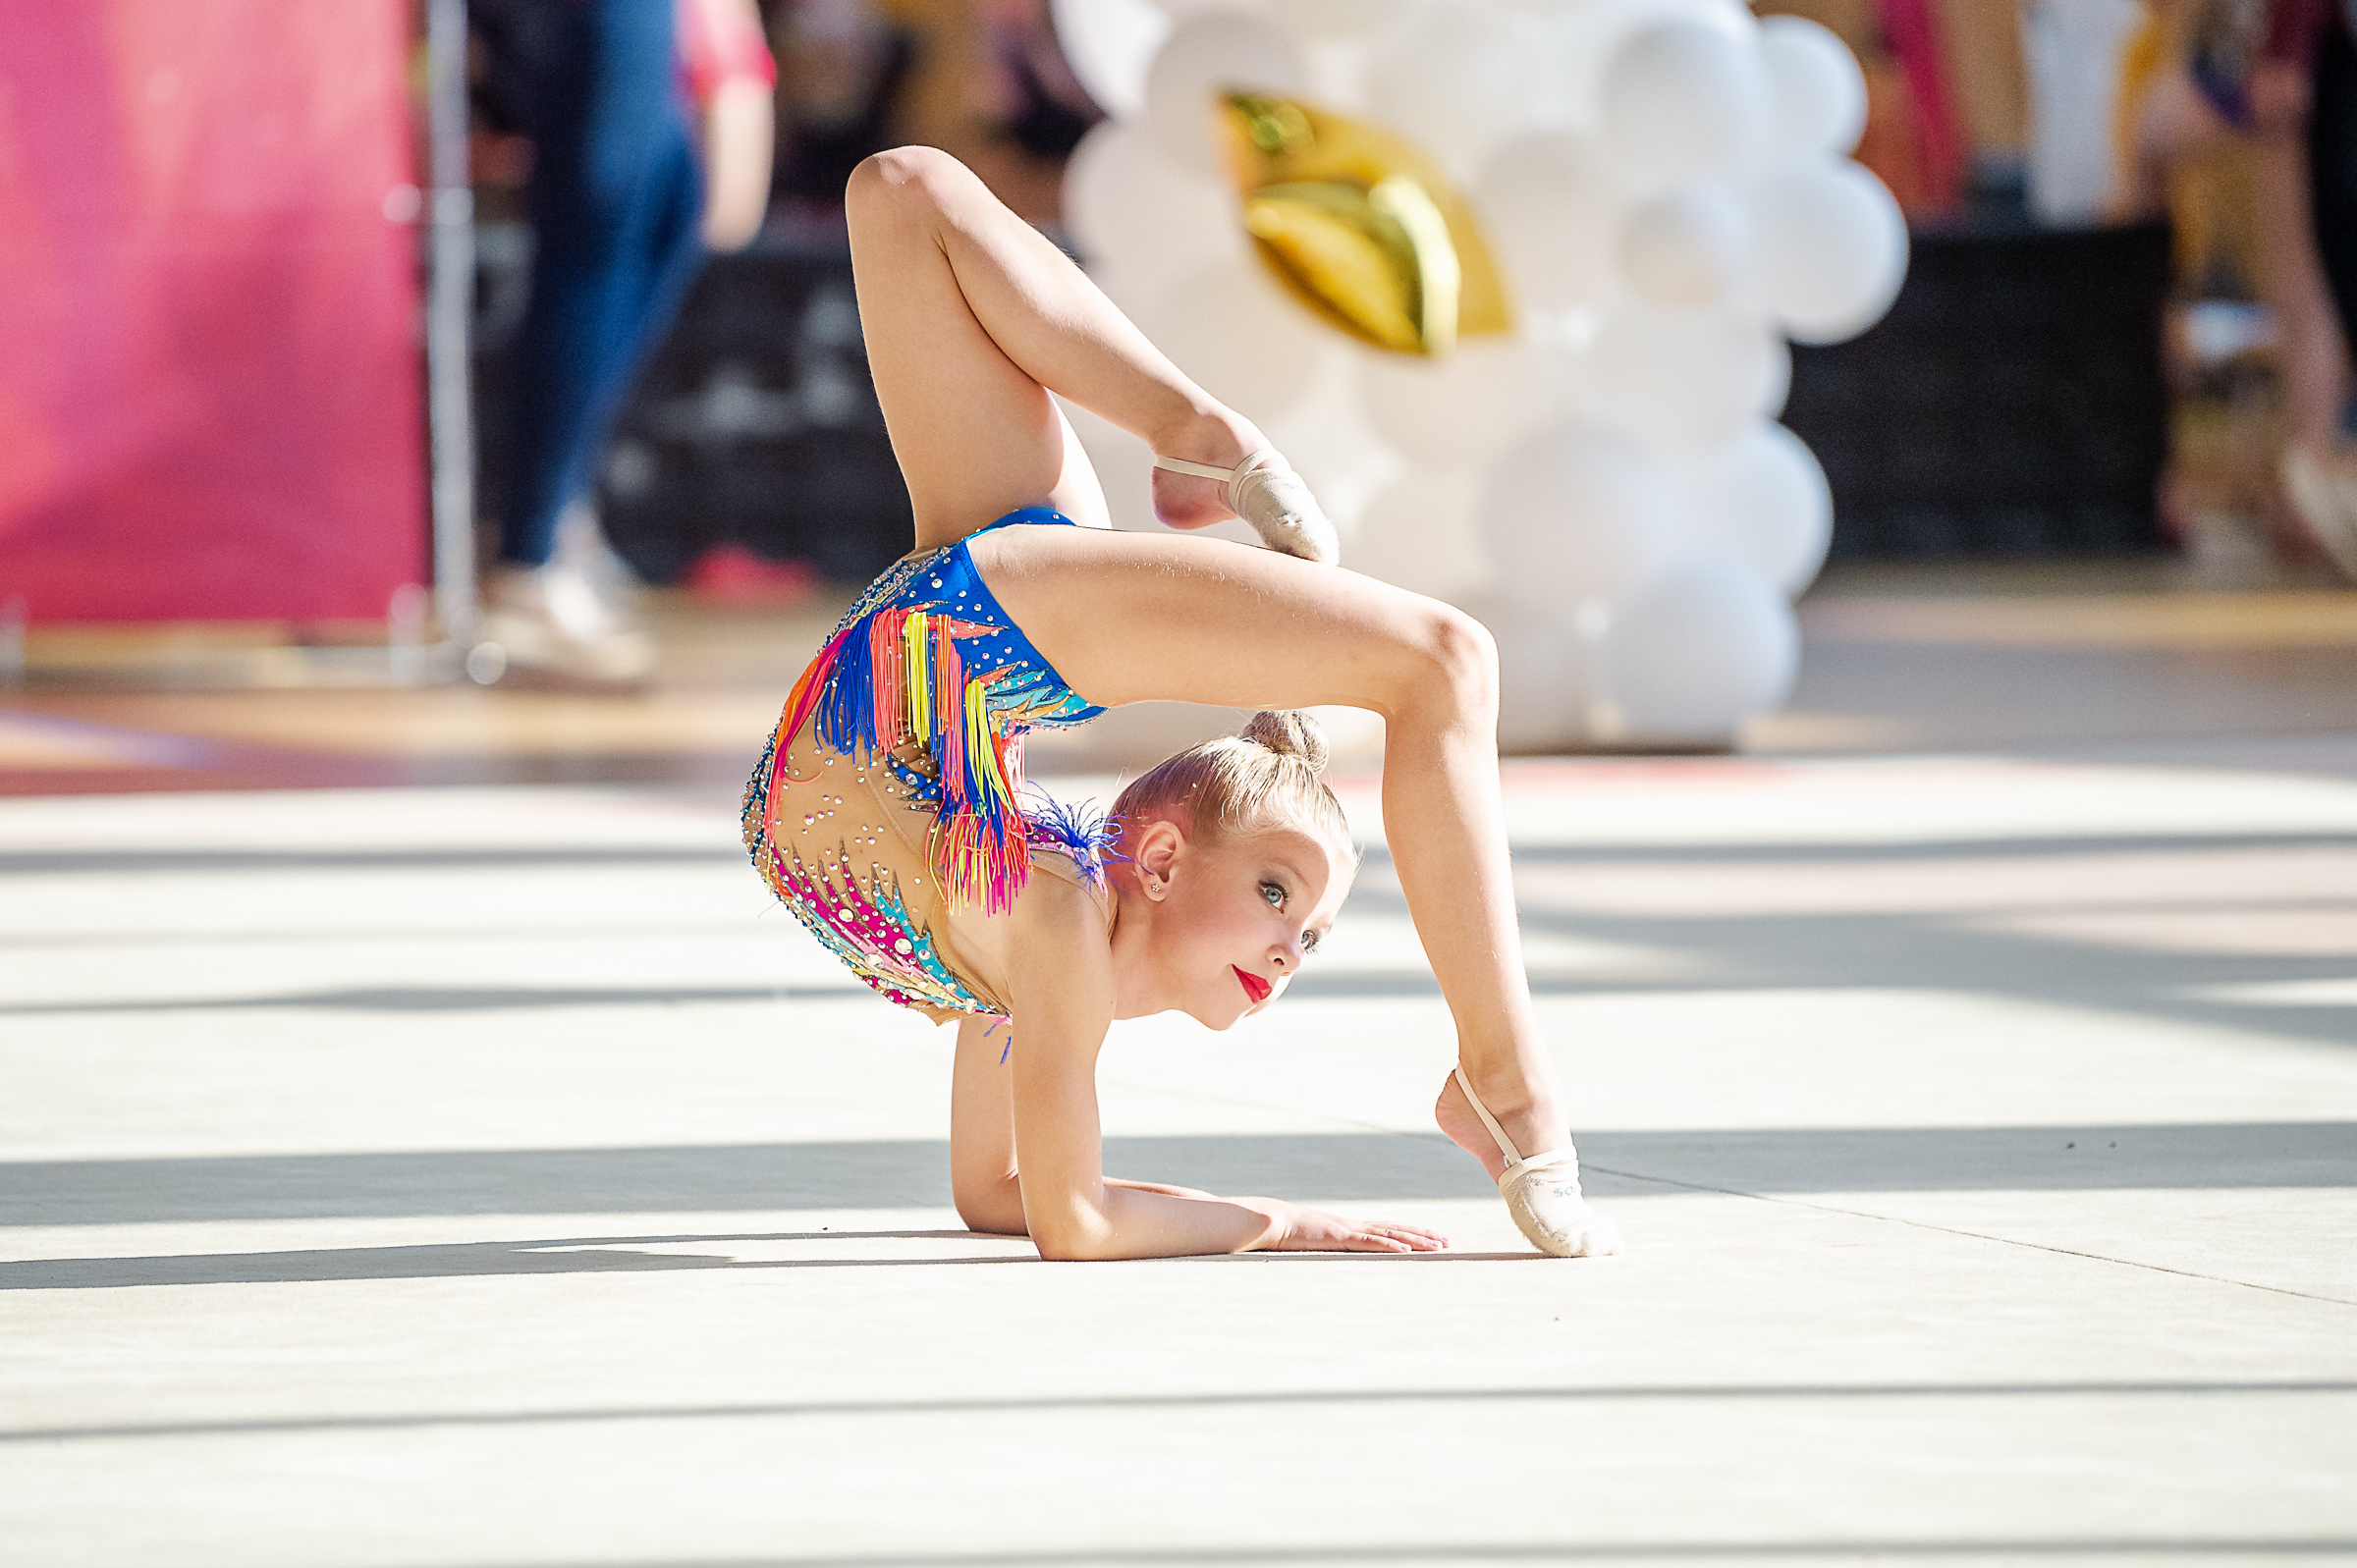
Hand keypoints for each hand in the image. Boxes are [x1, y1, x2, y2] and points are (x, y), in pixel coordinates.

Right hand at [1255, 1200, 1448, 1253]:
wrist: (1269, 1221)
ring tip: (1439, 1245)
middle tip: (1448, 1241)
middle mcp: (1354, 1227)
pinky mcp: (1340, 1237)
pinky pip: (1370, 1242)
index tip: (1430, 1237)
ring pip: (1391, 1235)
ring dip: (1416, 1240)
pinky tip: (1407, 1250)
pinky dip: (1390, 1245)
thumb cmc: (1285, 1234)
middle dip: (1423, 1235)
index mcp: (1349, 1230)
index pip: (1387, 1230)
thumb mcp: (1310, 1244)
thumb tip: (1324, 1257)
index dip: (1410, 1233)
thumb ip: (1322, 1249)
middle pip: (1396, 1229)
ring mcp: (1349, 1230)